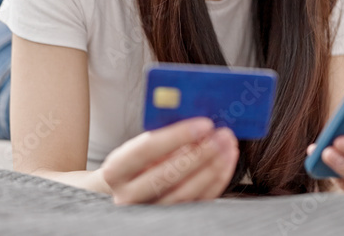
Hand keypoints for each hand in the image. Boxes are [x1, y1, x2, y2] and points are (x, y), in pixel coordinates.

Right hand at [100, 117, 238, 204]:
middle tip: (222, 135)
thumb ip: (161, 133)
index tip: (204, 123)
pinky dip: (216, 181)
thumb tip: (198, 122)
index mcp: (115, 171)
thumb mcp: (138, 145)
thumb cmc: (136, 161)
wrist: (124, 189)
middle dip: (200, 153)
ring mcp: (149, 212)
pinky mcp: (170, 220)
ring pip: (185, 192)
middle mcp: (128, 196)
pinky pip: (198, 202)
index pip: (145, 150)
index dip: (177, 135)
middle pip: (167, 175)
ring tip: (228, 146)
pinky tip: (227, 162)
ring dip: (212, 167)